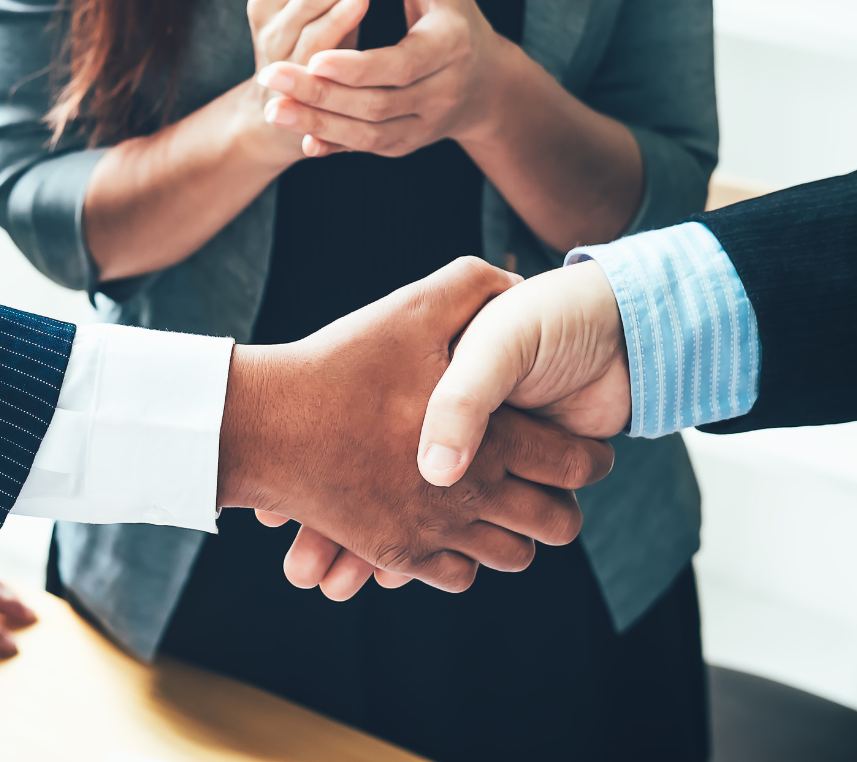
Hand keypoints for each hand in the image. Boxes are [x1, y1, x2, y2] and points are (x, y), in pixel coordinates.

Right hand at [217, 257, 614, 591]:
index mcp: (489, 437)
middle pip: (555, 523)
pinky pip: (457, 575)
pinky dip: (465, 557)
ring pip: (511, 556)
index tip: (589, 451)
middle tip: (555, 485)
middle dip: (565, 504)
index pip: (574, 464)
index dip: (591, 457)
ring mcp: (432, 530)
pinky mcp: (397, 552)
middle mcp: (470, 494)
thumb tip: (518, 281)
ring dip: (517, 533)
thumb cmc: (341, 364)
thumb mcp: (412, 309)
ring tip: (506, 505)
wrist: (266, 424)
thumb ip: (475, 287)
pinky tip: (455, 524)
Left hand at [257, 0, 522, 159]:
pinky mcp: (405, 145)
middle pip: (377, 104)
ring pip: (366, 134)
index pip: (401, 63)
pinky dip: (331, 144)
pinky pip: (363, 150)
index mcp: (452, 45)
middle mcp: (442, 92)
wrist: (480, 79)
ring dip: (316, 122)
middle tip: (269, 77)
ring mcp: (424, 125)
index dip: (357, 63)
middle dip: (322, 94)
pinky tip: (297, 140)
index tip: (314, 57)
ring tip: (271, 107)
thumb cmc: (452, 7)